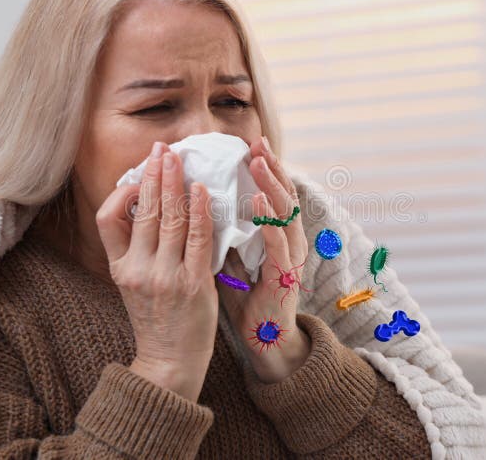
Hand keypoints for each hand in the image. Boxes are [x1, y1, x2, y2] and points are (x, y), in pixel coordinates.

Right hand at [95, 142, 217, 402]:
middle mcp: (138, 269)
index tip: (137, 174)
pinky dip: (199, 209)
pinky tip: (201, 189)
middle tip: (162, 148)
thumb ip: (134, 249)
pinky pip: (199, 237)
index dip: (121, 192)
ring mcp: (167, 276)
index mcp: (118, 268)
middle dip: (154, 174)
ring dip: (176, 183)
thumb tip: (146, 206)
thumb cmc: (155, 318)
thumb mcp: (131, 283)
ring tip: (179, 158)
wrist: (170, 360)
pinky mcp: (195, 283)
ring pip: (171, 218)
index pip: (106, 219)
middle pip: (144, 210)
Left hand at [217, 136, 310, 383]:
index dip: (265, 170)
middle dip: (272, 168)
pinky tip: (257, 199)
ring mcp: (290, 260)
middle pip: (283, 197)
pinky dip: (269, 220)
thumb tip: (195, 210)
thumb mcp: (231, 263)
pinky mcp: (285, 278)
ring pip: (285, 214)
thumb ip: (221, 238)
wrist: (265, 343)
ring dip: (271, 185)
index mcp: (277, 238)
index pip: (272, 195)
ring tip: (258, 161)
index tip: (252, 146)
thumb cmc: (248, 302)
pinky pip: (278, 244)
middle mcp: (288, 244)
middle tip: (258, 143)